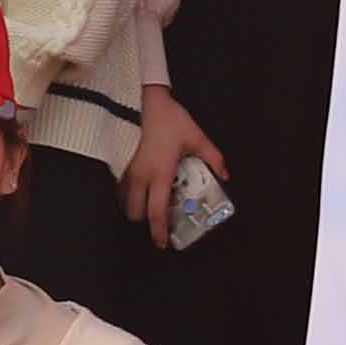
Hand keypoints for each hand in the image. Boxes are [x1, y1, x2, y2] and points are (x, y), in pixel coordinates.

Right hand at [127, 85, 230, 248]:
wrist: (145, 101)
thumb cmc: (171, 120)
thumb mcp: (197, 137)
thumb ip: (213, 157)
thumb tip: (225, 176)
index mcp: (160, 173)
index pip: (156, 211)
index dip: (158, 231)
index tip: (163, 243)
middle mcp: (140, 177)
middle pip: (135, 212)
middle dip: (146, 219)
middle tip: (161, 214)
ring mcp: (127, 170)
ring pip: (125, 201)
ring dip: (137, 206)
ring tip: (153, 198)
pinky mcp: (120, 163)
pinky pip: (121, 187)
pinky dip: (130, 193)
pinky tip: (145, 184)